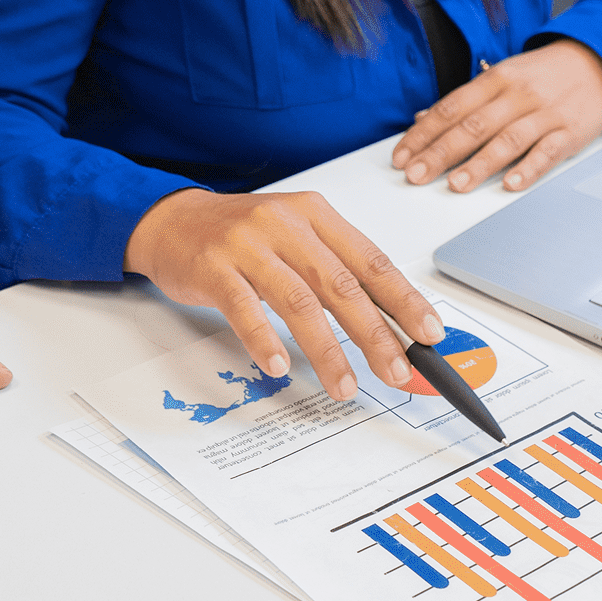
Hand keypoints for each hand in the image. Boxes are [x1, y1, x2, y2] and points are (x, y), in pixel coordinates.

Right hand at [124, 190, 442, 398]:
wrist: (172, 220)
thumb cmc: (240, 233)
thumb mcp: (296, 234)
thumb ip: (336, 269)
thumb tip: (388, 320)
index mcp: (317, 215)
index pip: (372, 262)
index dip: (404, 300)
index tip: (429, 333)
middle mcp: (287, 225)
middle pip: (342, 286)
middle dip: (376, 334)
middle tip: (398, 371)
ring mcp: (249, 245)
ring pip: (300, 302)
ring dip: (327, 350)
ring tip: (343, 385)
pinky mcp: (214, 268)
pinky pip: (245, 309)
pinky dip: (264, 340)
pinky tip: (278, 366)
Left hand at [392, 38, 601, 192]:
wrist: (597, 61)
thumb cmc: (543, 75)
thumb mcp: (501, 77)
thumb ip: (464, 101)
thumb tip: (422, 121)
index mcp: (496, 79)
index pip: (451, 108)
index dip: (423, 134)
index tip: (402, 156)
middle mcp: (518, 95)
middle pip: (473, 126)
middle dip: (441, 152)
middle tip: (416, 175)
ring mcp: (545, 113)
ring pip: (508, 139)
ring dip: (480, 164)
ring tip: (456, 185)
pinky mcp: (570, 131)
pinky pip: (548, 151)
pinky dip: (529, 168)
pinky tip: (511, 184)